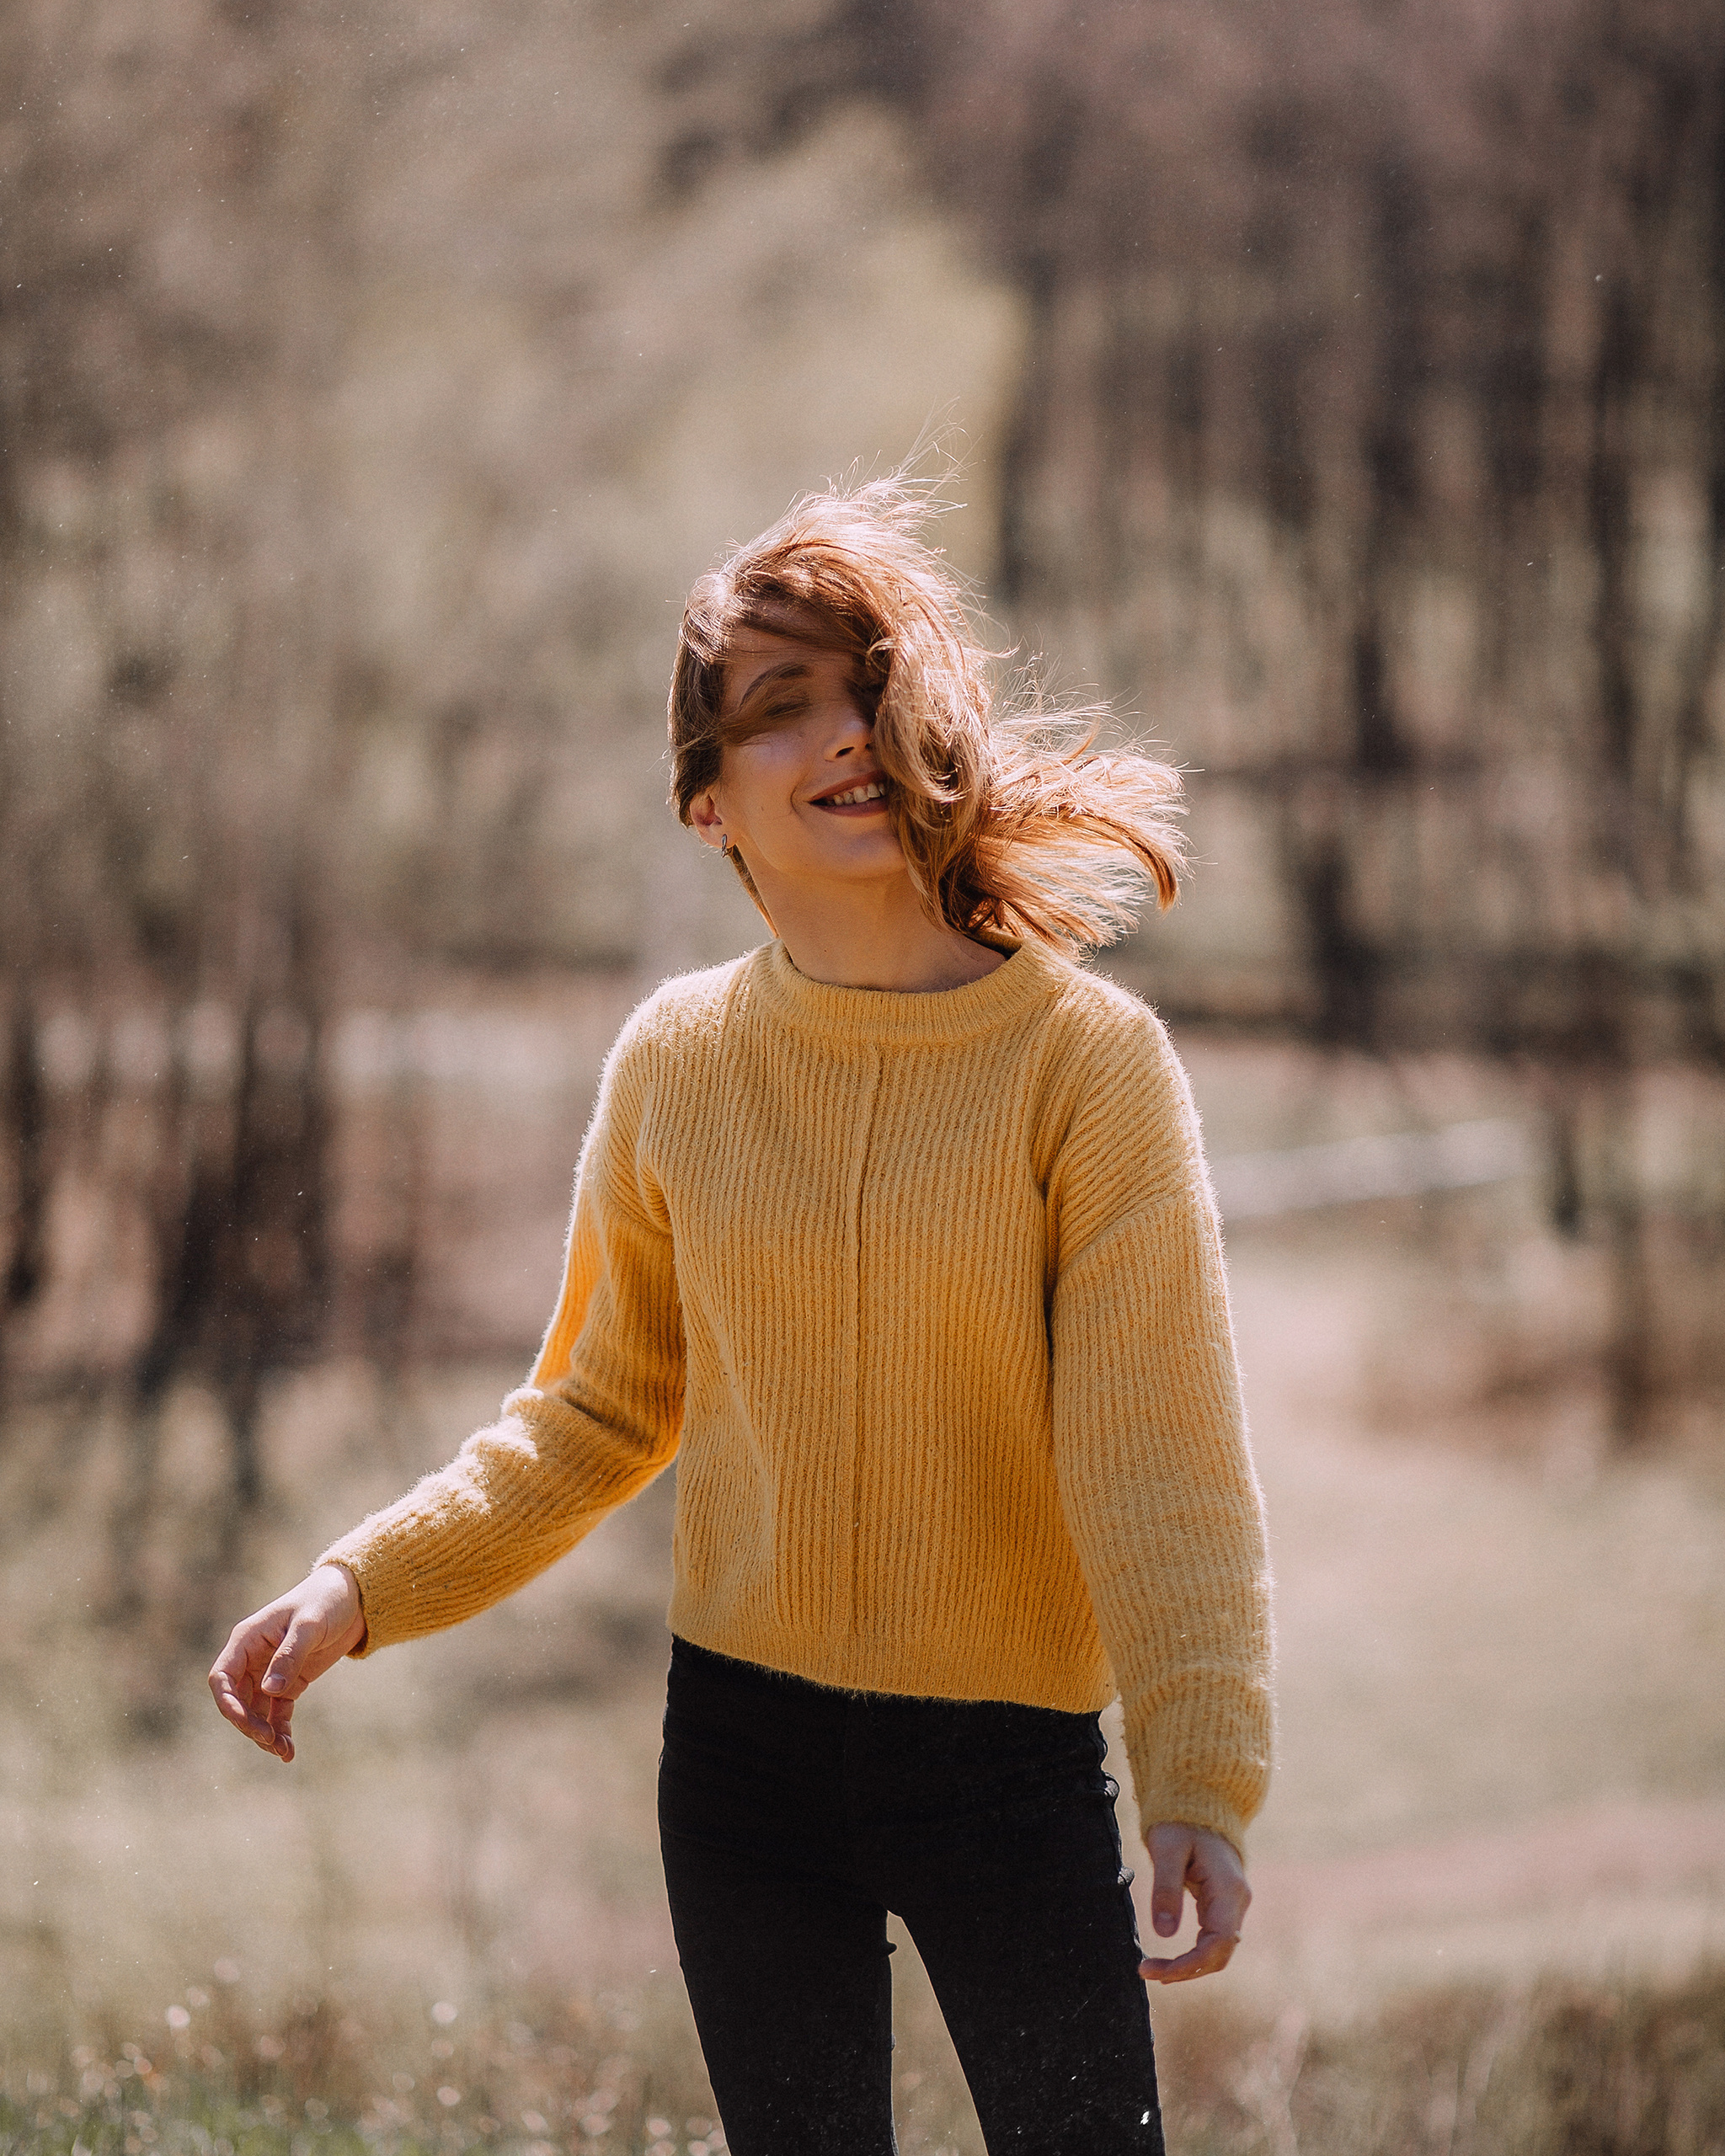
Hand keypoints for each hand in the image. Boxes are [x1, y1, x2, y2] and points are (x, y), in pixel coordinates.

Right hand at [208, 1564, 365, 1762]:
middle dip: (249, 1724)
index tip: (244, 1723)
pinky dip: (280, 1730)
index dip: (227, 1703)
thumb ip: (290, 1654)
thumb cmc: (327, 1600)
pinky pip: (277, 1712)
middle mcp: (252, 1658)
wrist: (355, 1598)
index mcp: (247, 1639)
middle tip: (270, 1741)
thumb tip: (269, 1690)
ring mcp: (270, 1673)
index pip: (223, 1678)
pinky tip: (289, 1751)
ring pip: (256, 1712)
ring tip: (283, 1752)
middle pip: (237, 1701)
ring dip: (265, 1734)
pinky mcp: (289, 1683)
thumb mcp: (310, 1624)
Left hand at [1138, 1821, 1250, 1982]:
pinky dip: (1192, 1952)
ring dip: (1189, 1965)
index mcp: (1228, 1890)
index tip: (1157, 1971)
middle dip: (1186, 1969)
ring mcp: (1232, 1904)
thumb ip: (1166, 1889)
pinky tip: (1168, 1956)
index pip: (1218, 1944)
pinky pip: (1212, 1938)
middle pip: (1220, 1954)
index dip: (1190, 1965)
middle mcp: (1237, 1901)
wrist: (1199, 1802)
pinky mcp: (1222, 1904)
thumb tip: (1164, 1934)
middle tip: (1147, 1971)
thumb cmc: (1181, 1822)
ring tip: (1153, 1968)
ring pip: (1217, 1950)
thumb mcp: (1167, 1849)